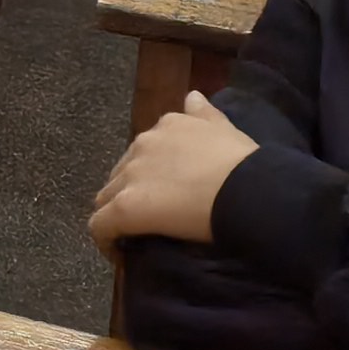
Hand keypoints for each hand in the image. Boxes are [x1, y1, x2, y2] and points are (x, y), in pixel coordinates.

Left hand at [87, 91, 256, 247]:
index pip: (145, 150)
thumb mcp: (226, 130)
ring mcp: (132, 175)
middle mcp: (144, 144)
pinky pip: (101, 225)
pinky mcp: (125, 207)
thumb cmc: (245, 165)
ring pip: (108, 196)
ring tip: (133, 234)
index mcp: (168, 126)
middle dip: (130, 191)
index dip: (148, 172)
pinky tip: (117, 253)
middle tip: (149, 215)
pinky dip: (105, 240)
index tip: (161, 191)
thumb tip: (192, 95)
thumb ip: (206, 114)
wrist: (247, 190)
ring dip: (116, 213)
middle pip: (123, 172)